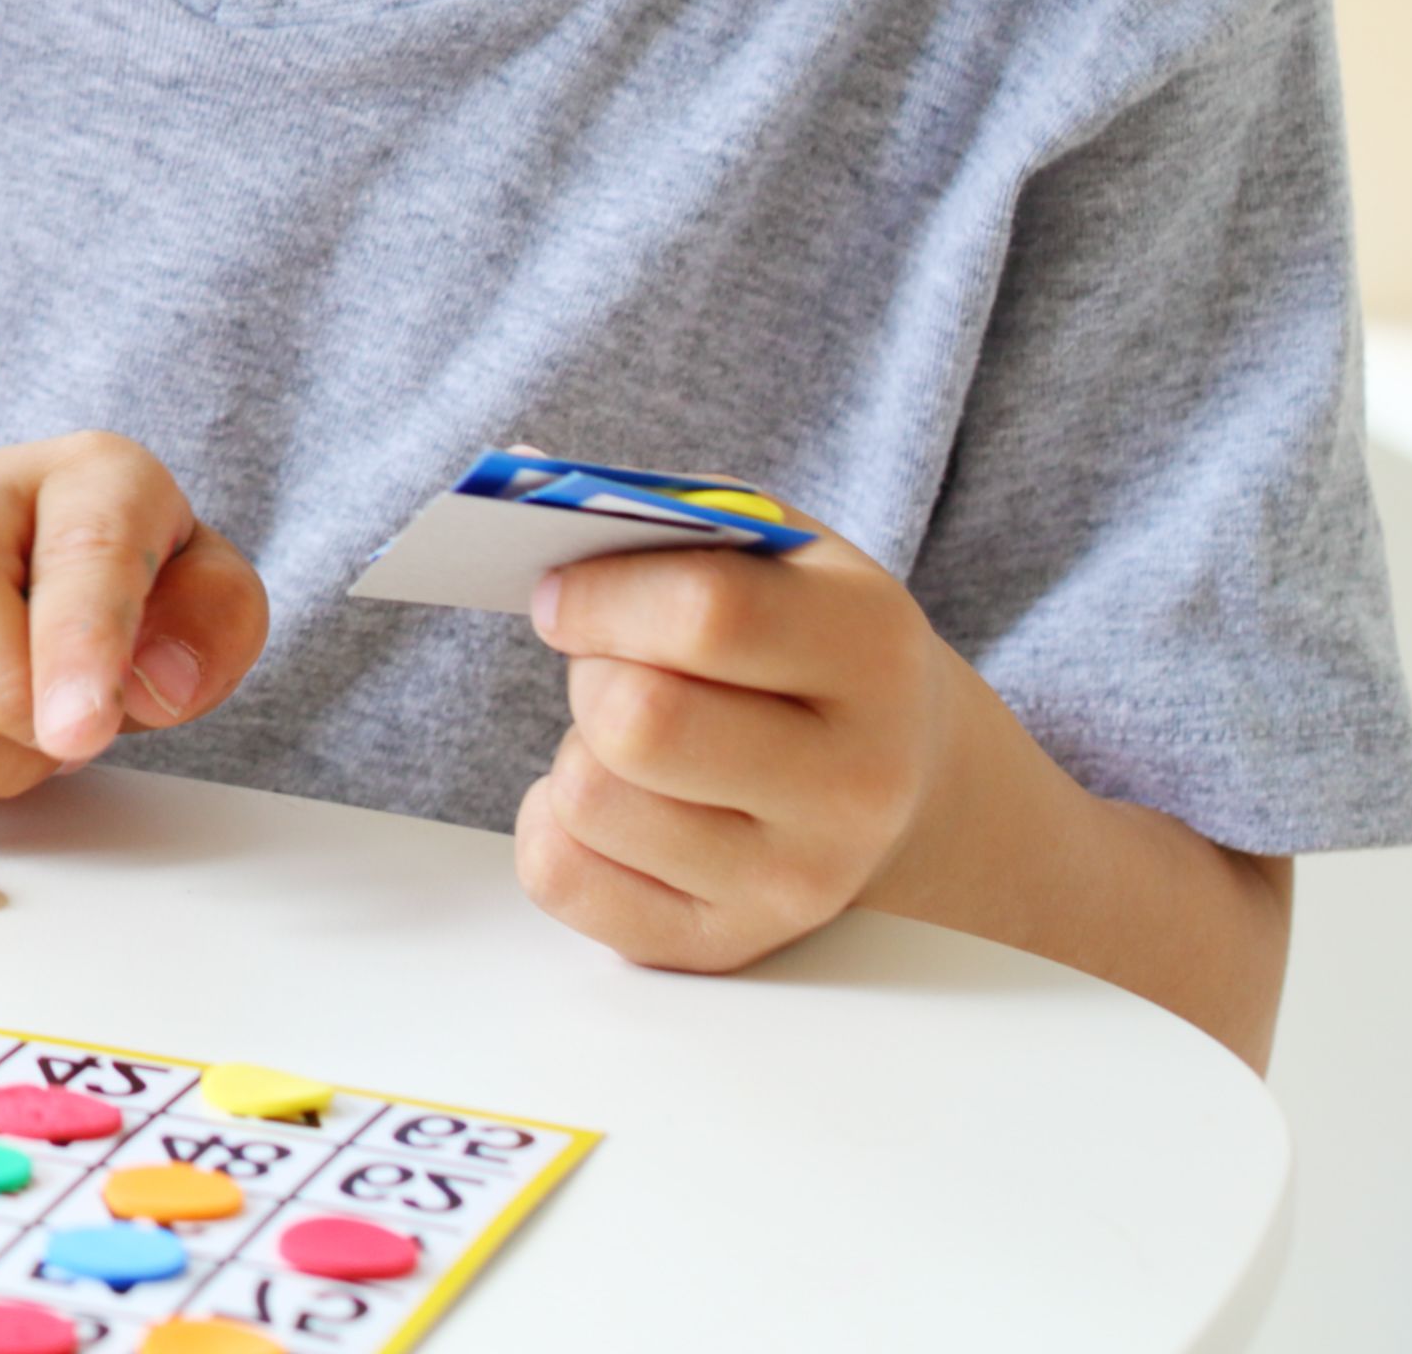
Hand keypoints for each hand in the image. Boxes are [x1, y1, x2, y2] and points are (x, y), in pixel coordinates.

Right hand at [0, 433, 264, 801]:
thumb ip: (211, 628)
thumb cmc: (117, 598)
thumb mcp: (200, 596)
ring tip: (15, 726)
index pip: (80, 544)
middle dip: (13, 715)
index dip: (81, 641)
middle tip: (65, 733)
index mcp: (87, 474)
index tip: (85, 731)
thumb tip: (155, 685)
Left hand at [514, 535, 967, 971]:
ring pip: (588, 799)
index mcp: (871, 651)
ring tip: (631, 733)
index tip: (560, 589)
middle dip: (590, 672)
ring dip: (575, 748)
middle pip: (637, 722)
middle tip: (607, 661)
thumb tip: (516, 467)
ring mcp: (796, 882)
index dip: (600, 593)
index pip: (706, 616)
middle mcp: (854, 783)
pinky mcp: (726, 944)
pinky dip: (550, 823)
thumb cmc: (797, 639)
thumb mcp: (770, 554)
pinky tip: (612, 796)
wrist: (895, 777)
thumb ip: (661, 514)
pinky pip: (561, 875)